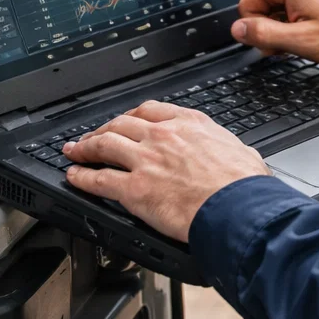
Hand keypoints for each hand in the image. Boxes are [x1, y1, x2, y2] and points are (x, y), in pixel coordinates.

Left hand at [62, 101, 269, 241]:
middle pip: (121, 124)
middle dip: (102, 129)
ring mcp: (145, 160)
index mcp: (189, 124)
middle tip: (92, 136)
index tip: (124, 121)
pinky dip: (81, 177)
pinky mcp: (134, 189)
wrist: (238, 207)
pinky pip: (99, 180)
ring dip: (85, 148)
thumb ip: (222, 147)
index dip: (130, 116)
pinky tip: (74, 177)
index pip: (149, 111)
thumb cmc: (244, 185)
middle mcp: (162, 136)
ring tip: (74, 151)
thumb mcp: (239, 149)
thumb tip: (229, 154)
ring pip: (104, 145)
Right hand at [173, 0, 318, 65]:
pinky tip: (302, 35)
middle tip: (282, 43)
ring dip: (271, 28)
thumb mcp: (303, 42)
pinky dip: (282, 24)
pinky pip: (278, 7)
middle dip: (256, 25)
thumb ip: (264, 35)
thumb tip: (238, 28)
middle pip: (248, 0)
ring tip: (297, 41)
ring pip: (262, 7)